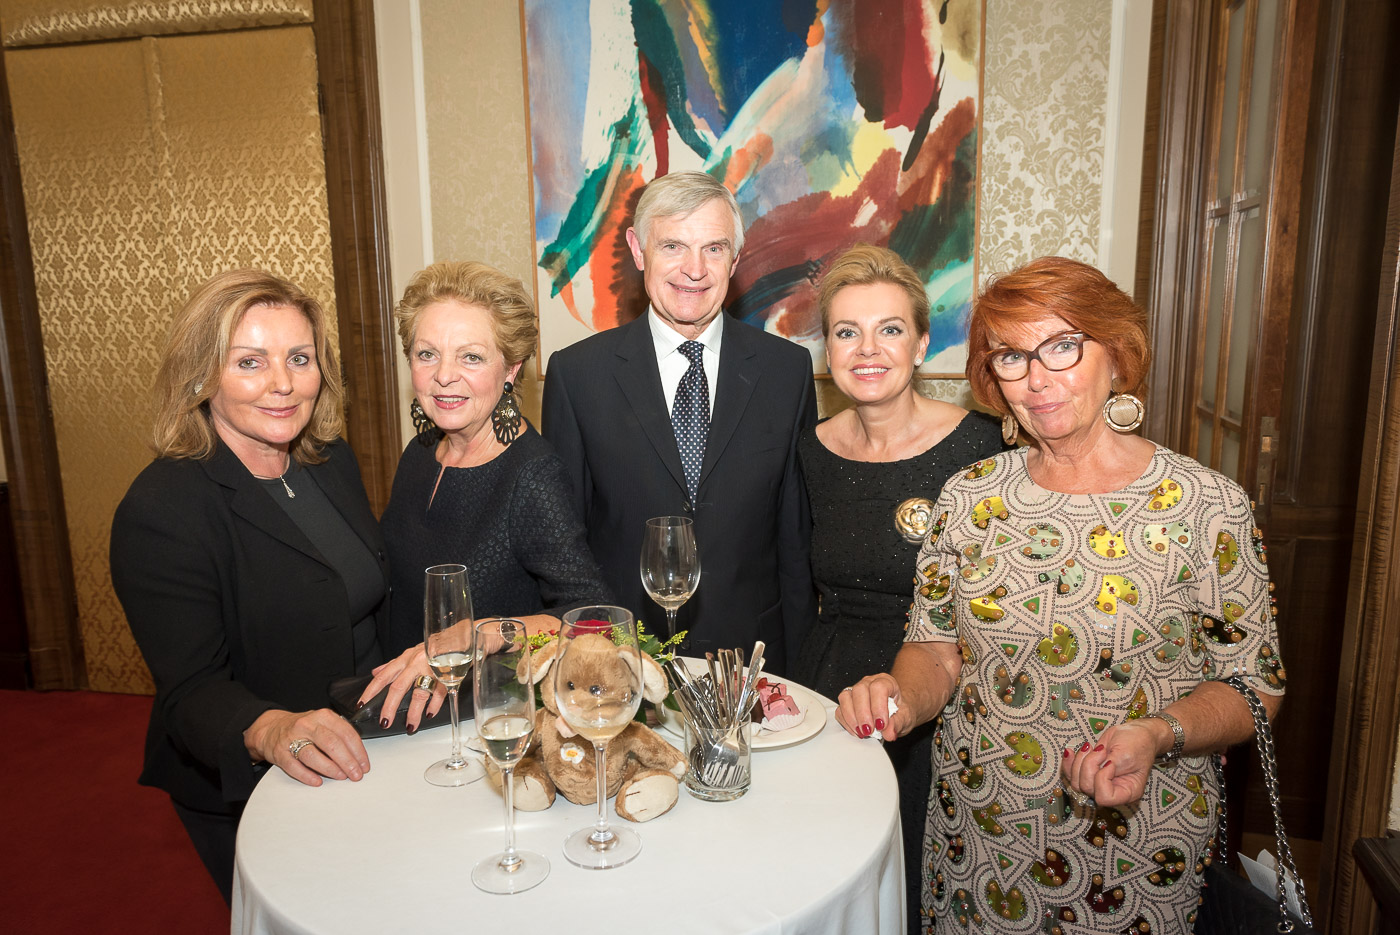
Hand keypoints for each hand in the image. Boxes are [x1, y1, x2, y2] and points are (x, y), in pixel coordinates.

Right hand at [244, 708, 369, 785]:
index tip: (364, 765)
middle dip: (347, 762)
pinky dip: (307, 775)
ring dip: (330, 768)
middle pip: (331, 744)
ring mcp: (291, 738)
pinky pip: (294, 766)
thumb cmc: (304, 729)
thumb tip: (359, 756)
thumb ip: (339, 734)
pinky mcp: (279, 752)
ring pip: (312, 755)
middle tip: (356, 775)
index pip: (346, 733)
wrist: (272, 728)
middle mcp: (307, 725)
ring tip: (341, 777)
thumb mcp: (323, 723)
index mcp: (323, 716)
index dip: (358, 751)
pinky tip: (318, 781)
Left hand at [358, 644, 447, 731]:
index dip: (371, 691)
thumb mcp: (410, 653)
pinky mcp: (447, 675)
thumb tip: (375, 673)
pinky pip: (439, 693)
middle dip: (390, 707)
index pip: (383, 677)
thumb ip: (392, 665)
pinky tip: (429, 714)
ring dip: (414, 712)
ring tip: (410, 726)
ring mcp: (431, 669)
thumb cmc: (432, 647)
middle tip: (384, 722)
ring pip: (419, 693)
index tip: (362, 705)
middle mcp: (416, 664)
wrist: (456, 638)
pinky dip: (434, 706)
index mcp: (405, 659)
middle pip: (398, 687)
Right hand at [834, 673, 907, 741]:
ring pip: (846, 697)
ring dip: (852, 718)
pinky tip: (857, 731)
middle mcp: (869, 683)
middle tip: (870, 731)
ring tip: (863, 732)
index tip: (881, 725)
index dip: (878, 707)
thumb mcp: (906, 718)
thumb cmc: (900, 711)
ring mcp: (856, 691)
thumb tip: (889, 732)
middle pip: (859, 691)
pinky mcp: (847, 702)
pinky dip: (846, 723)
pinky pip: (840, 710)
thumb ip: (898, 724)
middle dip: (863, 714)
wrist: (896, 712)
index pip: (878, 688)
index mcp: (886, 682)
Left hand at [1061, 721, 1157, 807]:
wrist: (1135, 733)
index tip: (1109, 762)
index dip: (1101, 779)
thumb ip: (1111, 766)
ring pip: (1076, 782)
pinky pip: (1071, 774)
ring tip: (1091, 747)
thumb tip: (1097, 771)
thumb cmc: (1137, 744)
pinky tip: (1070, 751)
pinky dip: (1068, 762)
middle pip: (1087, 788)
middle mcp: (1112, 791)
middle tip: (1101, 749)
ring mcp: (1099, 783)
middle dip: (1088, 766)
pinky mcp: (1089, 773)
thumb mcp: (1126, 754)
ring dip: (1079, 762)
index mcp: (1127, 792)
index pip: (1104, 798)